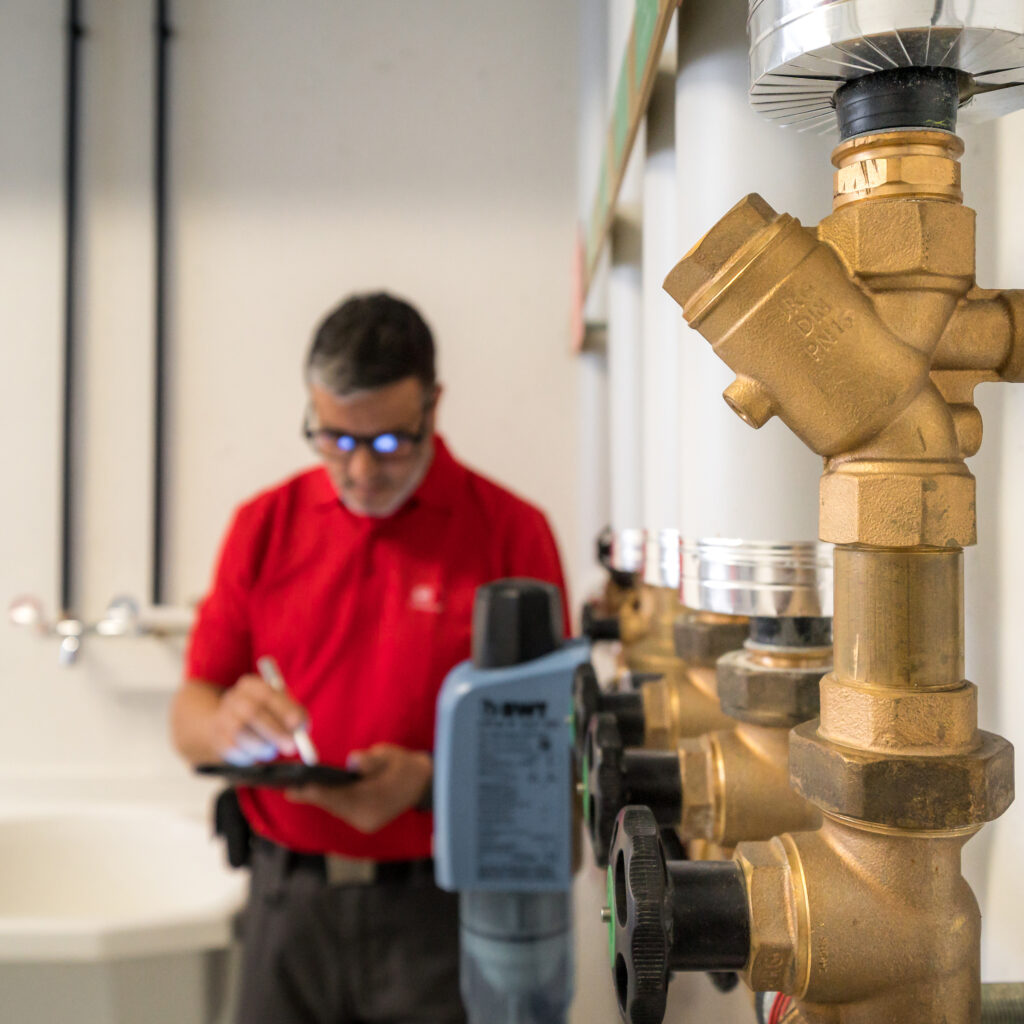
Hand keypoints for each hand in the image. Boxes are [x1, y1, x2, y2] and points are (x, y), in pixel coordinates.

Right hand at [209, 674, 307, 765]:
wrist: (229, 723)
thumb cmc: (266, 714)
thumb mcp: (282, 708)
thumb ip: (296, 716)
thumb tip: (301, 729)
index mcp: (251, 685)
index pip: (268, 694)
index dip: (284, 709)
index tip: (298, 724)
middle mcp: (234, 698)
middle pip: (252, 712)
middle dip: (274, 730)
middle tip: (291, 746)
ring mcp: (223, 718)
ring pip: (241, 733)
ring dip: (261, 745)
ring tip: (271, 750)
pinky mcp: (217, 738)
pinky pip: (233, 748)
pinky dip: (249, 754)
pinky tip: (256, 753)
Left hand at [286, 744, 431, 832]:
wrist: (424, 784)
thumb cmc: (407, 767)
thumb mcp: (393, 757)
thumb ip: (373, 760)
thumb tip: (353, 762)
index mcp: (375, 804)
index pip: (339, 797)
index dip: (316, 792)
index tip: (295, 787)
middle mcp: (366, 818)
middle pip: (332, 805)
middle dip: (309, 794)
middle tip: (284, 786)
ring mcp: (364, 822)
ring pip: (334, 808)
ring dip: (316, 797)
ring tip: (292, 786)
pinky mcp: (363, 820)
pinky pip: (340, 808)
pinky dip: (327, 799)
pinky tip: (311, 790)